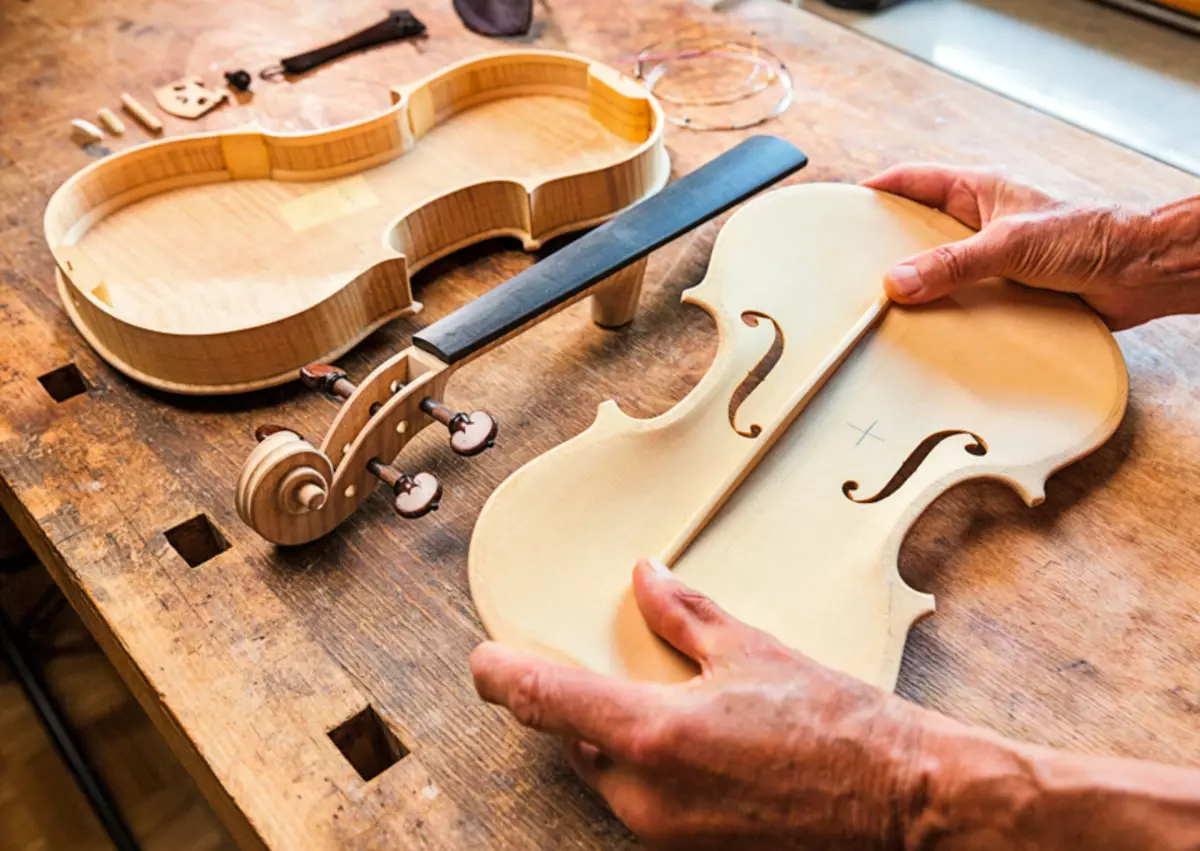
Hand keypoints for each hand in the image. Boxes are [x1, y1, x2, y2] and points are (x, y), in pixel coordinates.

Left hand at [470, 559, 929, 848]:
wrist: (900, 799)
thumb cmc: (835, 724)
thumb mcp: (750, 651)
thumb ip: (683, 615)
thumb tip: (645, 579)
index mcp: (652, 733)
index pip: (544, 699)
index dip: (501, 675)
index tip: (483, 660)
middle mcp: (644, 792)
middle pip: (572, 737)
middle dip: (578, 701)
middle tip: (602, 662)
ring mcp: (663, 830)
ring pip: (604, 770)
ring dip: (613, 734)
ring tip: (666, 700)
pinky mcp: (686, 849)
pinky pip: (638, 798)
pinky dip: (644, 764)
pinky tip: (691, 739)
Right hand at [863, 164, 1199, 329]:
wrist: (1142, 273)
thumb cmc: (1091, 236)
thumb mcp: (1011, 244)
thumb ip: (952, 263)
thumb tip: (897, 282)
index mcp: (978, 191)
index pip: (912, 181)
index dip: (875, 191)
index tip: (840, 208)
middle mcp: (979, 224)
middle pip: (916, 231)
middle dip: (884, 248)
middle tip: (850, 269)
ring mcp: (990, 259)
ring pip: (937, 272)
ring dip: (916, 289)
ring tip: (881, 308)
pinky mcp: (1004, 292)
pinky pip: (961, 303)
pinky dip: (943, 317)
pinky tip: (925, 333)